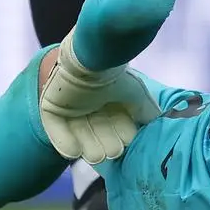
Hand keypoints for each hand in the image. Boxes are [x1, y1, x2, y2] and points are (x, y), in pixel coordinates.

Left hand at [38, 28, 159, 164]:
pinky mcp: (52, 108)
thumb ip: (146, 112)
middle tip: (112, 145)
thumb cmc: (116, 75)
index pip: (118, 135)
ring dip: (90, 149)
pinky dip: (65, 144)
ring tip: (96, 151)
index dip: (123, 138)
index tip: (127, 136)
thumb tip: (156, 126)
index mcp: (113, 108)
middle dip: (107, 146)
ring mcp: (72, 111)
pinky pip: (56, 133)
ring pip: (82, 142)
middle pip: (101, 142)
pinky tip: (75, 149)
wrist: (91, 57)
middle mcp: (94, 111)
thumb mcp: (137, 94)